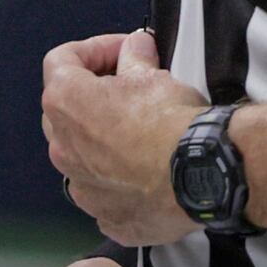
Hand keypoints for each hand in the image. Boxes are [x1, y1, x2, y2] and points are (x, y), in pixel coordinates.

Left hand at [40, 30, 202, 246]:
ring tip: (140, 132)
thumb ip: (135, 60)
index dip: (94, 49)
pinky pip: (106, 194)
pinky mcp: (109, 218)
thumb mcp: (154, 77)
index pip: (61, 60)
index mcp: (66, 103)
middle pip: (65, 110)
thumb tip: (135, 48)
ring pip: (83, 156)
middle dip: (94, 95)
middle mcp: (63, 148)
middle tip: (130, 88)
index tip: (123, 51)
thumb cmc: (173, 125)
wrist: (204, 178)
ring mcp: (83, 188)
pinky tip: (148, 172)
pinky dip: (121, 181)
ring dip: (103, 141)